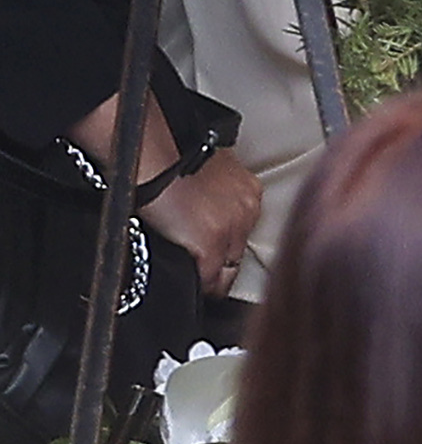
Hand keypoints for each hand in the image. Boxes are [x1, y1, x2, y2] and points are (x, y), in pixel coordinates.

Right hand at [136, 147, 257, 285]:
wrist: (151, 155)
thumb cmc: (167, 155)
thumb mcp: (205, 170)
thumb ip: (212, 192)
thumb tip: (200, 207)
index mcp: (248, 190)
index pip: (244, 228)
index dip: (229, 242)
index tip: (218, 252)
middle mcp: (247, 209)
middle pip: (239, 249)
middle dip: (223, 262)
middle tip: (208, 274)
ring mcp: (232, 228)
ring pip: (229, 268)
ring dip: (214, 278)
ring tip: (200, 287)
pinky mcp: (211, 244)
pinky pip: (209, 277)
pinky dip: (200, 285)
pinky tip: (190, 288)